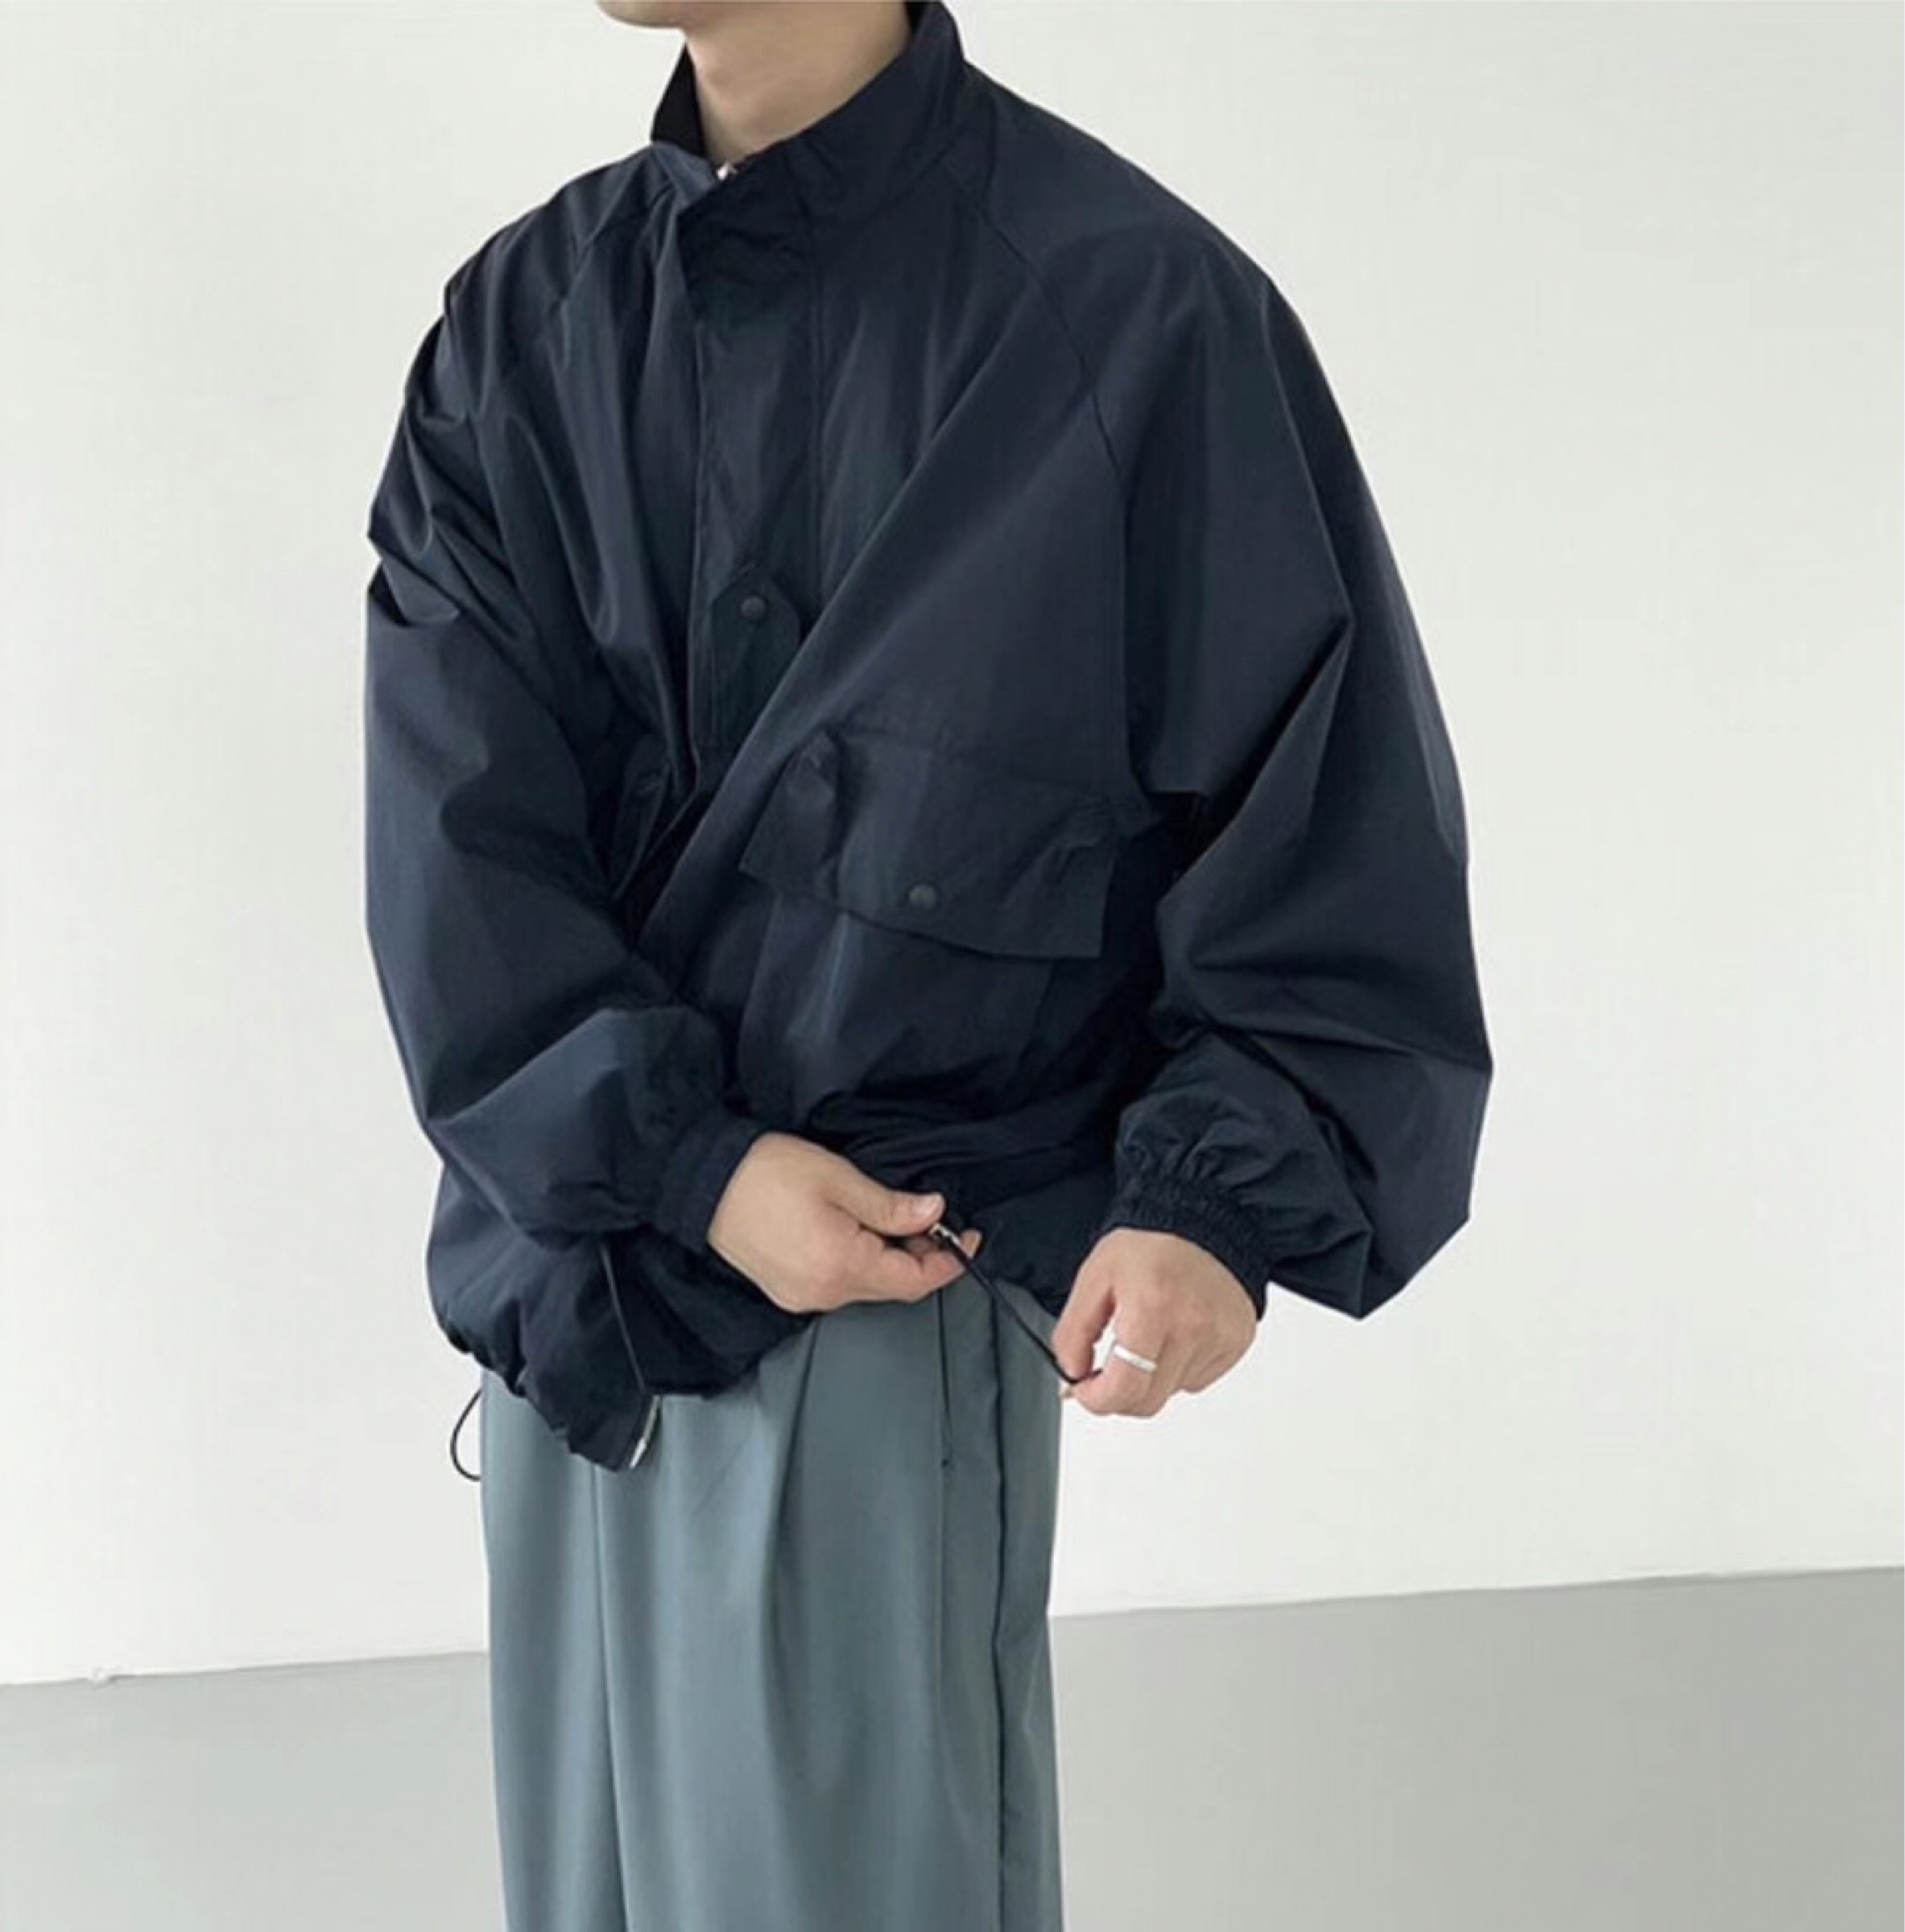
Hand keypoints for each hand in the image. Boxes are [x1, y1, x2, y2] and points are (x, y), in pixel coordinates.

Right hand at [706, 1131, 983, 1314]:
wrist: (701, 1183)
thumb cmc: (766, 1173)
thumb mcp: (838, 1178)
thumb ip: (891, 1206)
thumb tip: (935, 1213)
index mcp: (841, 1266)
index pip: (915, 1281)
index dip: (950, 1262)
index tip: (970, 1237)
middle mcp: (824, 1294)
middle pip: (893, 1288)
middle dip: (923, 1258)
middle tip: (935, 1220)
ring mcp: (803, 1298)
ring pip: (868, 1288)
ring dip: (892, 1261)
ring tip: (898, 1222)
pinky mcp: (787, 1291)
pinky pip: (841, 1286)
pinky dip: (863, 1265)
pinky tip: (862, 1235)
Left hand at [1051, 1227, 1258, 1416]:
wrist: (1203, 1220)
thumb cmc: (1150, 1244)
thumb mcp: (1095, 1278)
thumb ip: (1074, 1331)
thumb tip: (1073, 1374)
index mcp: (1153, 1310)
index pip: (1125, 1389)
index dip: (1097, 1400)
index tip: (1085, 1389)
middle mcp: (1192, 1328)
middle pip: (1148, 1402)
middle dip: (1120, 1394)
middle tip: (1108, 1370)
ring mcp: (1219, 1339)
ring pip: (1172, 1391)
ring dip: (1151, 1376)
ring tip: (1149, 1333)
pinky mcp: (1236, 1343)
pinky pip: (1197, 1379)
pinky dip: (1179, 1367)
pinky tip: (1174, 1332)